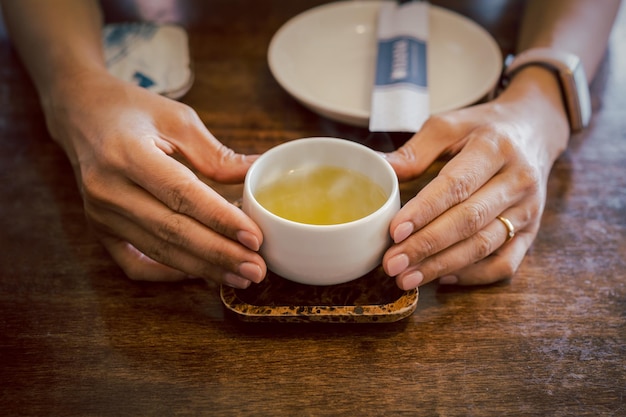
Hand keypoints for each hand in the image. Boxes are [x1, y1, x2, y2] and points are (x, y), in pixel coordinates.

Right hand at [42, 70, 265, 287]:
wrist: (81, 112)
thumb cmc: (132, 110)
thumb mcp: (178, 119)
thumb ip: (217, 154)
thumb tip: (258, 173)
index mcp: (128, 152)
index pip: (182, 194)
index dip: (221, 219)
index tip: (255, 237)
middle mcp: (109, 188)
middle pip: (172, 231)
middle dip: (220, 254)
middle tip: (257, 268)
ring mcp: (99, 214)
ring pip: (159, 251)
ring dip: (204, 268)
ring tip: (241, 276)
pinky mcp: (99, 229)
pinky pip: (135, 264)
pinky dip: (169, 274)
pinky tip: (201, 275)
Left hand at [382, 67, 569, 289]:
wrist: (534, 129)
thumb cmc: (484, 128)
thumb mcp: (450, 125)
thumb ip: (417, 149)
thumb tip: (381, 168)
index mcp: (494, 148)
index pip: (456, 186)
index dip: (424, 211)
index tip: (394, 231)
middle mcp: (517, 181)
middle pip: (469, 221)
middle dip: (427, 246)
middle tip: (392, 264)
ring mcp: (528, 210)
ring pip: (484, 246)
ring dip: (443, 266)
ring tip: (408, 278)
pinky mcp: (532, 232)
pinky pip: (505, 263)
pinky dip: (474, 276)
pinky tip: (443, 278)